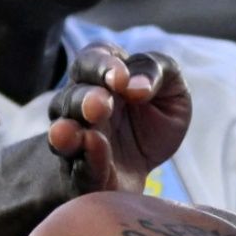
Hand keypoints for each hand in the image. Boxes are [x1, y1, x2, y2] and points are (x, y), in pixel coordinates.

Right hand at [48, 45, 191, 194]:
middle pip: (73, 97)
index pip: (92, 60)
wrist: (144, 167)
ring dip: (72, 131)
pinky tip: (93, 151)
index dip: (103, 66)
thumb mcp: (170, 88)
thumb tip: (137, 86)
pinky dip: (87, 159)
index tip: (120, 79)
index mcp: (101, 77)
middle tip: (100, 105)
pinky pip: (79, 168)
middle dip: (86, 99)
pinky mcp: (82, 175)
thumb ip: (157, 71)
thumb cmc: (153, 118)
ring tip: (86, 133)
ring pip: (64, 131)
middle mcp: (80, 105)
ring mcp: (76, 141)